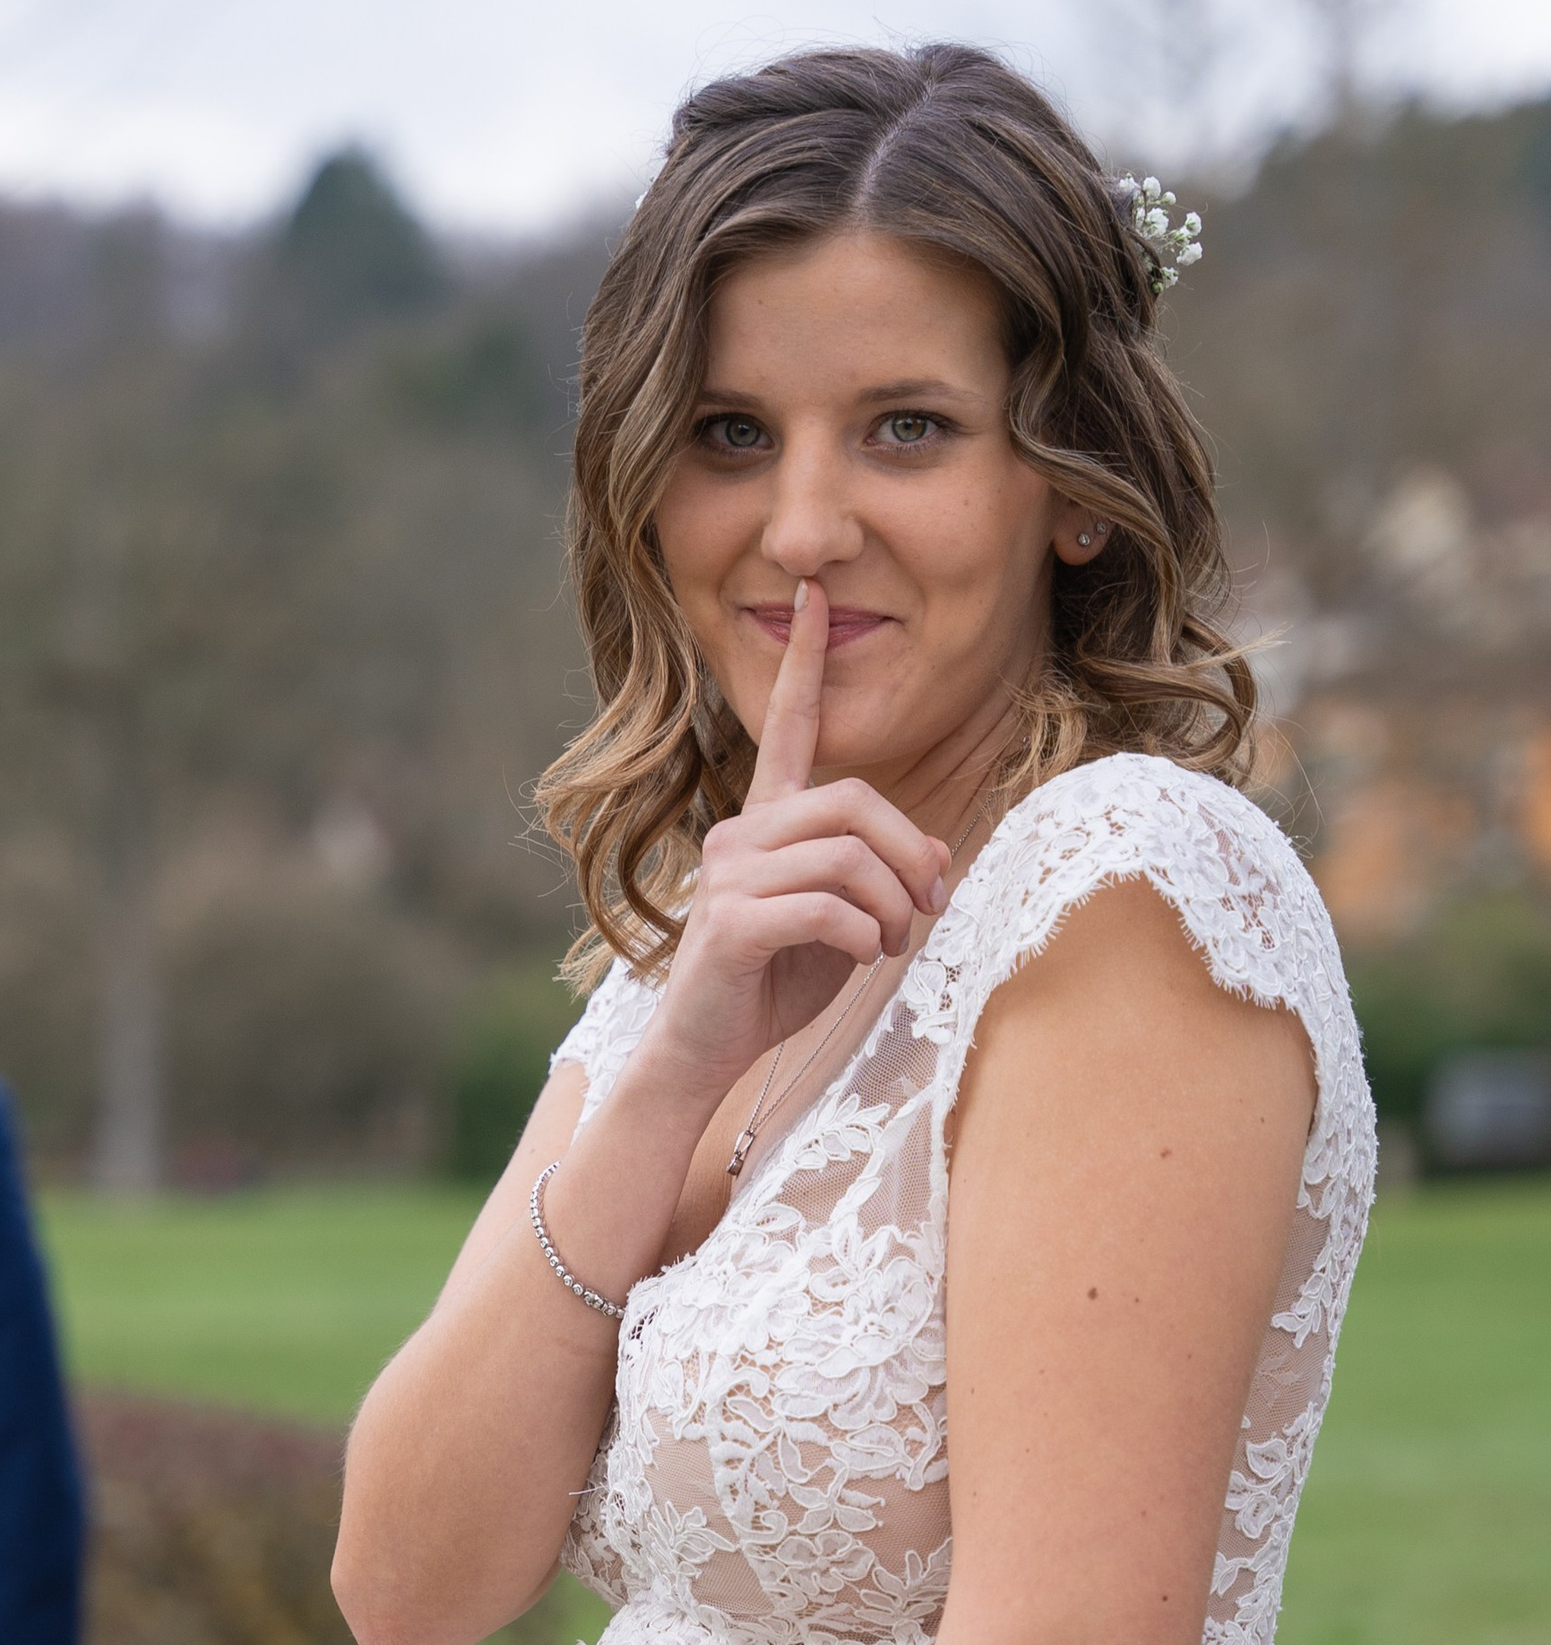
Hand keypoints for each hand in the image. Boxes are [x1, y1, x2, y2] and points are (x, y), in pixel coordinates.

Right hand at [638, 579, 949, 1112]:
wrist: (704, 1052)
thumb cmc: (771, 985)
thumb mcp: (844, 923)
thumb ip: (881, 878)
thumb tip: (940, 853)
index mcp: (765, 823)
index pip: (786, 726)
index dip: (803, 659)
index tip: (814, 592)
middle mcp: (742, 833)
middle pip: (856, 800)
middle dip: (912, 855)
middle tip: (928, 908)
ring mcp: (731, 876)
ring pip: (848, 856)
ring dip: (895, 905)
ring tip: (894, 943)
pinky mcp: (731, 923)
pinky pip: (827, 907)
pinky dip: (865, 935)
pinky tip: (865, 957)